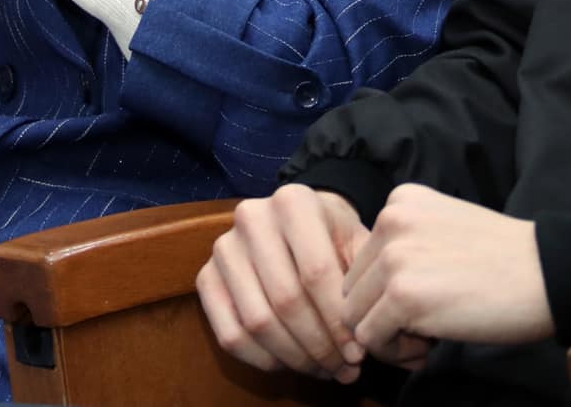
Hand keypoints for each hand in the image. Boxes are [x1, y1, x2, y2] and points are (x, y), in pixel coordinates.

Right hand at [196, 186, 371, 382]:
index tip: (359, 353)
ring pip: (257, 322)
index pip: (316, 272)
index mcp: (293, 202)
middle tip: (344, 368)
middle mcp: (251, 218)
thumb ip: (364, 282)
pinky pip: (230, 335)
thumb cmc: (332, 235)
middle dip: (319, 345)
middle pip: (286, 300)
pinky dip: (263, 360)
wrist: (295, 220)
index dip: (339, 321)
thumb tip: (363, 339)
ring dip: (294, 358)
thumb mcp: (357, 242)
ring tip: (323, 369)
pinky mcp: (206, 277)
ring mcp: (223, 248)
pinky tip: (290, 363)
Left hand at [339, 184, 552, 353]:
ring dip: (387, 334)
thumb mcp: (443, 227)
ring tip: (426, 336)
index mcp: (399, 201)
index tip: (424, 302)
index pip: (362, 259)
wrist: (547, 273)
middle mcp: (390, 221)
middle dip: (381, 314)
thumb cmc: (504, 258)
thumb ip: (405, 246)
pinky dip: (395, 351)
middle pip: (353, 287)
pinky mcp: (404, 295)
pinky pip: (370, 338)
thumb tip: (368, 298)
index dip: (385, 291)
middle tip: (423, 327)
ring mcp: (394, 258)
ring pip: (355, 315)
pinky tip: (430, 344)